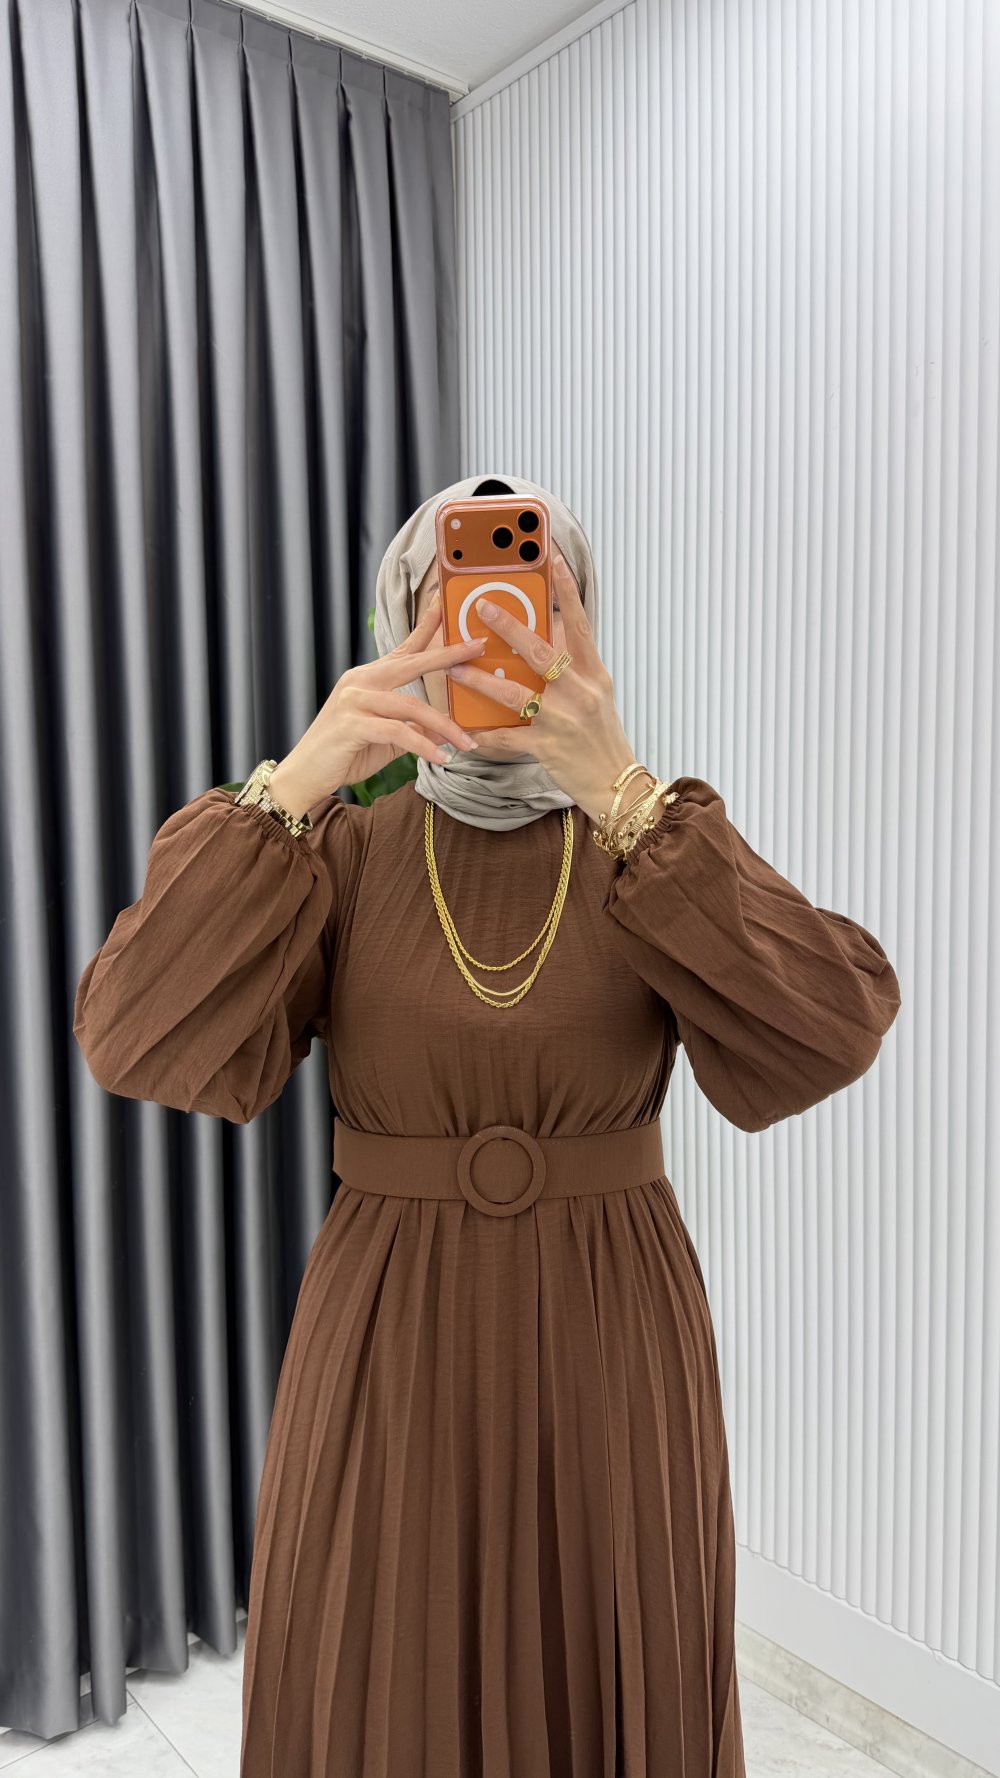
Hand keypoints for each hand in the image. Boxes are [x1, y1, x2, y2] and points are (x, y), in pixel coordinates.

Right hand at [268, 592, 486, 810]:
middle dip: (447, 655)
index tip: (446, 606)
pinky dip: (423, 746)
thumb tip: (450, 730)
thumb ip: (416, 730)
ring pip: (410, 706)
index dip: (426, 627)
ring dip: (444, 726)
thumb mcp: (388, 740)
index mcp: (368, 678)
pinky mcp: (351, 725)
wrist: (304, 775)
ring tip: (468, 744)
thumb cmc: (345, 754)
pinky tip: (440, 758)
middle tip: (478, 646)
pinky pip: (397, 732)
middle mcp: (360, 681)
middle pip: (411, 663)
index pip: (403, 648)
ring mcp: (354, 701)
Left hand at [445, 553, 641, 821]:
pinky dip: (483, 733)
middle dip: (508, 627)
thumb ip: (575, 662)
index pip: (579, 621)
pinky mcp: (547, 748)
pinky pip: (506, 737)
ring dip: (481, 680)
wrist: (617, 785)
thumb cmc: (602, 735)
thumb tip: (550, 629)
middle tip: (480, 608)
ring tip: (454, 669)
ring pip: (515, 694)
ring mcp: (563, 721)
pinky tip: (463, 728)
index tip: (549, 557)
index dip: (565, 588)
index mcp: (594, 672)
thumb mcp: (597, 692)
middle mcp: (580, 692)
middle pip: (540, 652)